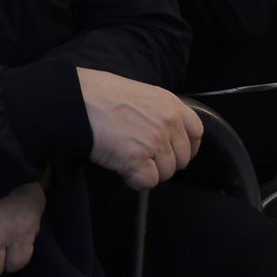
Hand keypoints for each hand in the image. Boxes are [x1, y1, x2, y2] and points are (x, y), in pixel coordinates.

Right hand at [76, 68, 202, 190]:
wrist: (80, 101)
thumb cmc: (103, 94)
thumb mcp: (142, 94)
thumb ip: (158, 113)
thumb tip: (162, 133)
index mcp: (172, 105)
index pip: (197, 133)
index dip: (188, 147)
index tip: (175, 153)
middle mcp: (169, 123)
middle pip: (183, 158)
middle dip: (165, 163)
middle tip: (145, 159)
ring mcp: (155, 142)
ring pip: (166, 173)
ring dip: (149, 172)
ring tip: (130, 162)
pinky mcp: (137, 160)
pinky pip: (148, 182)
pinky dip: (136, 181)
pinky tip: (124, 171)